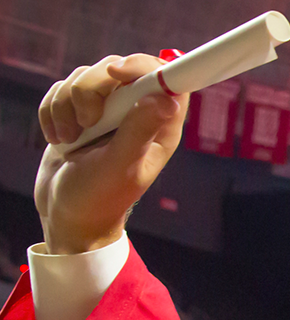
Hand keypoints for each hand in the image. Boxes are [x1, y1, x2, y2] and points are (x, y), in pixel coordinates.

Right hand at [35, 54, 185, 254]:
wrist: (65, 213)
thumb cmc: (99, 198)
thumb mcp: (120, 166)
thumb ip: (140, 130)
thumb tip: (167, 100)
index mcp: (160, 128)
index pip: (166, 80)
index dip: (142, 66)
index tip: (115, 74)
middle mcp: (137, 113)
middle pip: (117, 68)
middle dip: (91, 90)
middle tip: (86, 124)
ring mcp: (107, 110)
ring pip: (84, 76)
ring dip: (67, 106)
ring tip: (69, 141)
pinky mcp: (79, 110)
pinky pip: (60, 89)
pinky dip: (53, 111)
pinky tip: (58, 139)